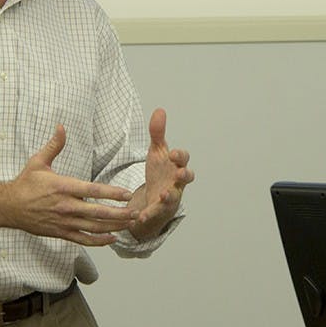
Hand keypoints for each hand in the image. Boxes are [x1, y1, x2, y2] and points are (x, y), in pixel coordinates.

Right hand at [2, 125, 139, 245]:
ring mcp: (64, 222)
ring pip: (94, 228)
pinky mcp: (60, 233)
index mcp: (63, 187)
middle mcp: (66, 206)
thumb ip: (54, 145)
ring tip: (130, 224)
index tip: (128, 194)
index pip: (93, 190)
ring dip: (114, 227)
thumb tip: (61, 126)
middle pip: (98, 212)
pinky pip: (83, 239)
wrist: (8, 207)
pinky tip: (112, 238)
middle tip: (137, 212)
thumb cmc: (25, 183)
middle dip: (120, 213)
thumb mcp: (38, 161)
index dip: (112, 193)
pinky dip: (99, 241)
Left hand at [129, 108, 194, 239]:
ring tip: (162, 195)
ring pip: (174, 197)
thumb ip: (158, 133)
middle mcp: (177, 182)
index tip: (174, 153)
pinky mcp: (160, 210)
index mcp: (177, 165)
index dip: (180, 156)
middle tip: (180, 173)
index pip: (184, 159)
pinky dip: (149, 214)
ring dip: (169, 196)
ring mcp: (171, 196)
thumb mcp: (157, 151)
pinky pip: (156, 212)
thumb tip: (160, 110)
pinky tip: (139, 216)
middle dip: (185, 175)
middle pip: (187, 178)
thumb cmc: (160, 172)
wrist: (155, 196)